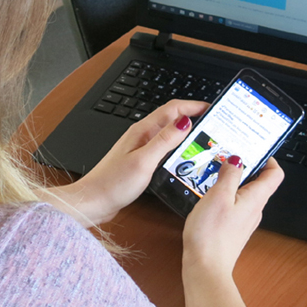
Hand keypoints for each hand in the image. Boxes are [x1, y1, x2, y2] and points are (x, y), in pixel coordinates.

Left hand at [44, 100, 208, 225]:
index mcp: (142, 131)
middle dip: (193, 117)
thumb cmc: (113, 183)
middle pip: (171, 118)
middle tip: (213, 123)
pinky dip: (177, 147)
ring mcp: (140, 147)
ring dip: (186, 132)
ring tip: (203, 138)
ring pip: (168, 133)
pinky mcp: (140, 160)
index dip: (193, 105)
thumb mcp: (143, 161)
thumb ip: (165, 140)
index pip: (172, 109)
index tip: (212, 107)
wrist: (93, 201)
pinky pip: (163, 147)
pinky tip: (184, 157)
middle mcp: (141, 135)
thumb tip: (185, 121)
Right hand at [182, 157, 283, 280]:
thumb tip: (237, 159)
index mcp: (256, 199)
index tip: (253, 147)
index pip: (275, 174)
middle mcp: (254, 209)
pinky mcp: (232, 228)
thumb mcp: (218, 196)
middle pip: (258, 181)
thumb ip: (229, 174)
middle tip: (225, 155)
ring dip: (231, 180)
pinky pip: (233, 204)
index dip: (268, 158)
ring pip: (243, 193)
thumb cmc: (211, 234)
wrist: (205, 267)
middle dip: (243, 165)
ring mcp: (244, 220)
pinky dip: (224, 194)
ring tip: (212, 172)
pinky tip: (207, 194)